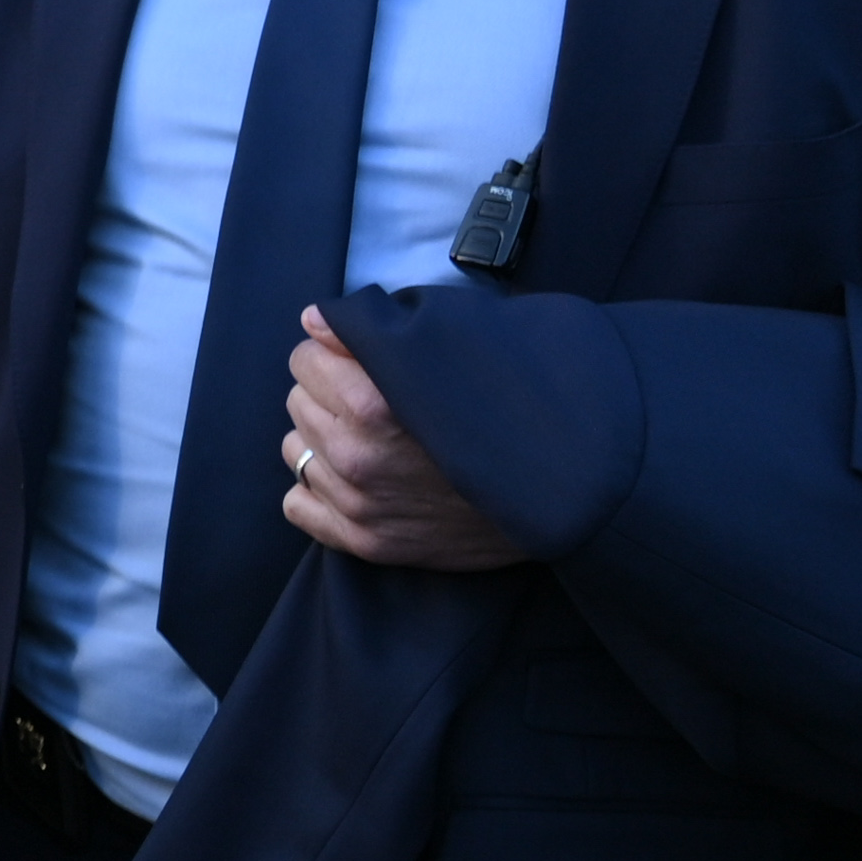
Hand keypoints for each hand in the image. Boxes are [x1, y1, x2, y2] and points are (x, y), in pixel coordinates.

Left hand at [280, 307, 527, 569]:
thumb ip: (380, 331)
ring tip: (374, 441)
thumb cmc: (512, 408)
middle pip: (299, 401)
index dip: (332, 352)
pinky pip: (297, 504)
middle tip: (375, 401)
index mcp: (374, 402)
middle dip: (329, 394)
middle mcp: (357, 454)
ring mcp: (358, 502)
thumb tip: (314, 320)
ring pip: (295, 449)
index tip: (358, 360)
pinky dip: (319, 490)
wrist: (566, 489)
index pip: (305, 357)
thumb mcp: (456, 352)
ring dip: (325, 440)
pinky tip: (358, 479)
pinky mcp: (364, 540)